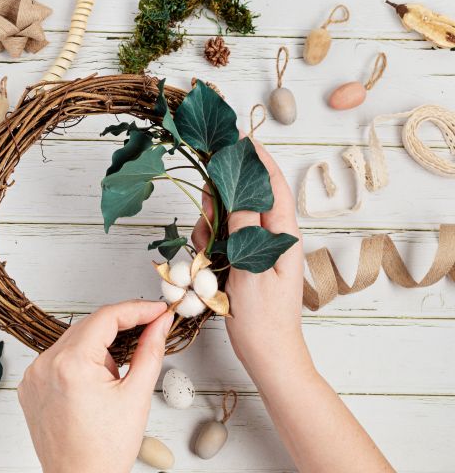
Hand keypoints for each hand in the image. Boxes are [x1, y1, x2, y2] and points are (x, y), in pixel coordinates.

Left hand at [18, 301, 173, 472]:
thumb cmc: (106, 449)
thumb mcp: (137, 395)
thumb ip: (150, 350)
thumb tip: (160, 321)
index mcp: (71, 363)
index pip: (107, 317)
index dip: (136, 309)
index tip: (157, 310)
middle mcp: (45, 363)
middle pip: (89, 326)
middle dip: (120, 330)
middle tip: (147, 336)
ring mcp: (34, 374)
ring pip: (74, 341)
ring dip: (98, 349)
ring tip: (112, 383)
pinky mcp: (30, 385)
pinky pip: (58, 358)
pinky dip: (79, 362)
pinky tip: (92, 388)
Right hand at [192, 137, 312, 385]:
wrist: (269, 355)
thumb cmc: (264, 320)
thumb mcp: (251, 270)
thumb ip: (246, 228)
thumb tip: (240, 188)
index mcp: (283, 235)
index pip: (272, 185)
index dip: (257, 158)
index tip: (240, 136)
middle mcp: (273, 237)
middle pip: (246, 197)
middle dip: (222, 198)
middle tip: (206, 215)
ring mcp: (259, 249)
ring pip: (230, 218)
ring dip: (212, 225)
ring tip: (206, 252)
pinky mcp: (247, 261)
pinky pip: (225, 239)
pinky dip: (211, 243)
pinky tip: (206, 261)